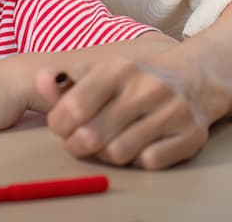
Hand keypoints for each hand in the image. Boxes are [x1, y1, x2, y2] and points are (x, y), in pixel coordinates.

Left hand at [35, 58, 210, 168]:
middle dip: (77, 145)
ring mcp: (173, 111)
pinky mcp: (192, 134)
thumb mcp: (97, 75)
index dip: (59, 125)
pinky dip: (137, 160)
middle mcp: (147, 87)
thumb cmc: (130, 83)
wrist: (191, 81)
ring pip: (119, 153)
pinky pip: (149, 162)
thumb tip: (40, 79)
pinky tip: (136, 147)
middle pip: (94, 135)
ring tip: (106, 145)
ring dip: (106, 156)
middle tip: (77, 143)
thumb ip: (63, 83)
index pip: (75, 107)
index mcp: (117, 68)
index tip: (60, 128)